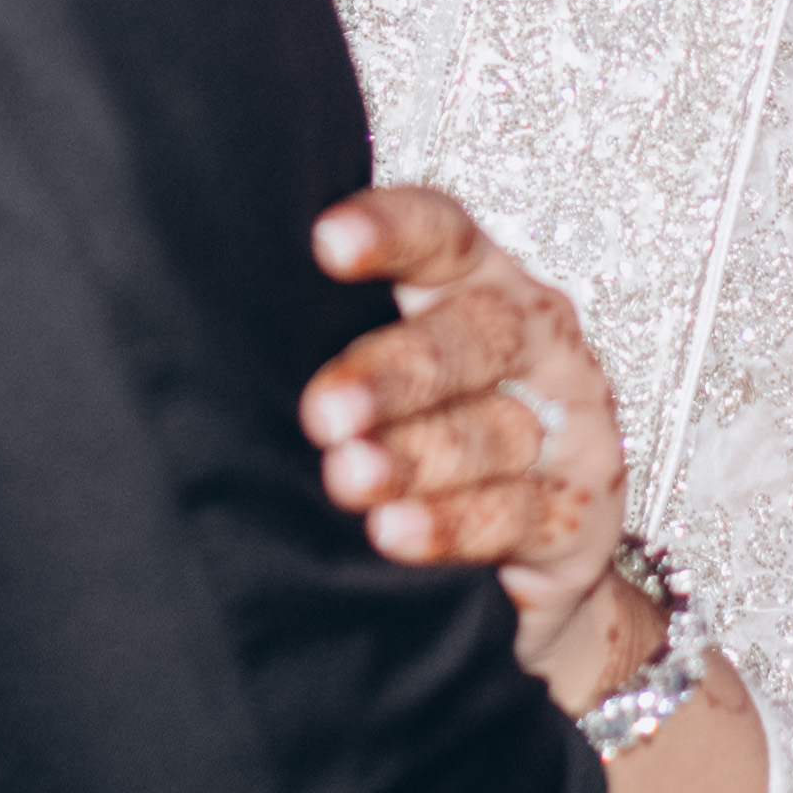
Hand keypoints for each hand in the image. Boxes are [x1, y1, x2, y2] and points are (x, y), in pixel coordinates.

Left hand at [300, 186, 624, 698]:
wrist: (523, 560)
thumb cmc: (427, 433)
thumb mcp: (385, 372)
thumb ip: (330, 334)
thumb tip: (209, 323)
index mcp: (481, 281)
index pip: (443, 235)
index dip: (390, 232)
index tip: (325, 244)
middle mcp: (537, 338)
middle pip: (471, 334)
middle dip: (392, 372)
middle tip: (324, 412)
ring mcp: (570, 421)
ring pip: (491, 429)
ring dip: (414, 457)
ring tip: (349, 477)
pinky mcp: (584, 508)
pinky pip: (517, 513)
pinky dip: (453, 525)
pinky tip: (398, 532)